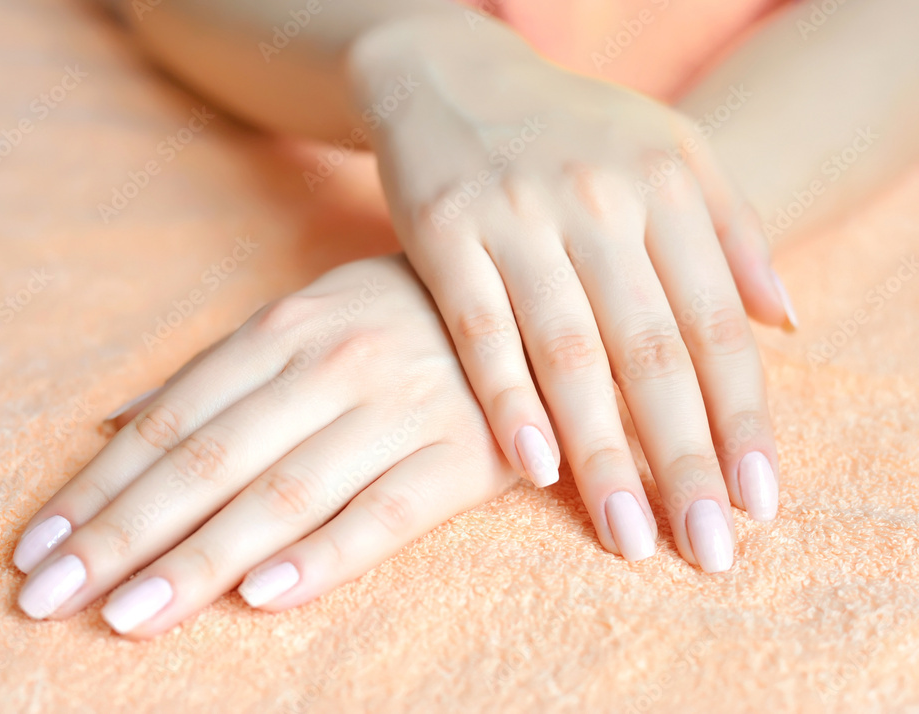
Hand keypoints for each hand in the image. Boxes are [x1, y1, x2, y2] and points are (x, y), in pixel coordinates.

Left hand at [12, 255, 516, 637]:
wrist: (526, 299)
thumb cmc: (399, 312)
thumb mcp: (305, 313)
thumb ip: (214, 371)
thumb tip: (111, 422)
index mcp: (287, 328)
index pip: (174, 418)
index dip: (102, 486)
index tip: (41, 546)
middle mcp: (332, 366)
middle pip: (211, 460)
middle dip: (124, 534)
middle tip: (52, 597)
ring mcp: (400, 411)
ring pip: (285, 494)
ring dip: (201, 559)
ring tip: (130, 615)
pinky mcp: (462, 456)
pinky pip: (386, 513)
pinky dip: (323, 555)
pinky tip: (261, 597)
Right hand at [347, 18, 795, 571]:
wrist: (448, 72)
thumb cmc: (569, 127)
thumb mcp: (669, 150)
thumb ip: (731, 232)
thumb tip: (786, 322)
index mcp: (666, 187)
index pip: (717, 325)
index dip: (743, 418)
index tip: (759, 500)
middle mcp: (598, 202)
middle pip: (653, 354)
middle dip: (685, 459)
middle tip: (706, 547)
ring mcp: (517, 217)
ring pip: (571, 354)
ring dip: (603, 454)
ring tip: (629, 535)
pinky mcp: (443, 232)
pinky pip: (480, 330)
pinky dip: (507, 400)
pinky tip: (533, 468)